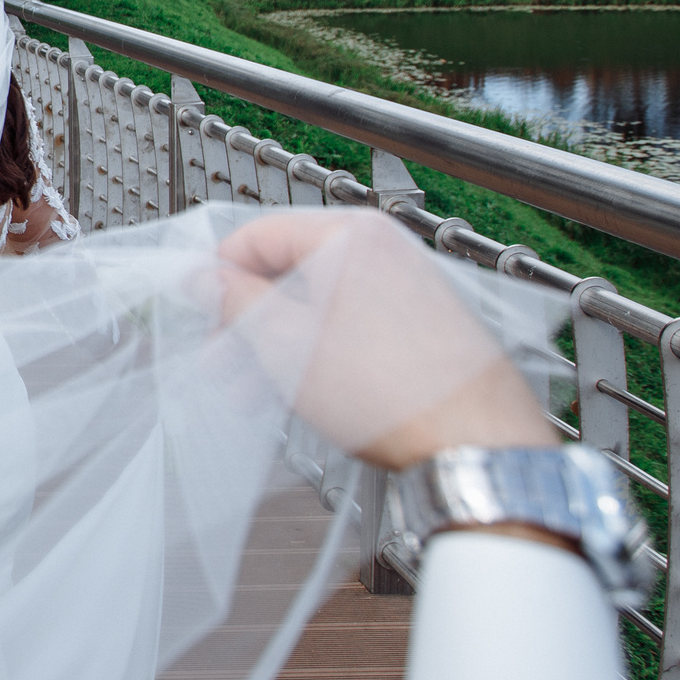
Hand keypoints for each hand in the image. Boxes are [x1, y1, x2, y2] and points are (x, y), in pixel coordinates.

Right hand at [217, 211, 554, 472]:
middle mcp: (387, 249)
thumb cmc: (391, 395)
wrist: (476, 445)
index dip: (219, 277)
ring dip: (282, 344)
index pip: (258, 235)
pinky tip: (310, 393)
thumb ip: (236, 302)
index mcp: (349, 236)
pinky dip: (325, 350)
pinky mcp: (430, 325)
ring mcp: (413, 286)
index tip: (202, 315)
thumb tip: (206, 278)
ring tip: (261, 393)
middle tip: (225, 365)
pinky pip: (358, 324)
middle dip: (249, 322)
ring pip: (323, 304)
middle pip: (291, 272)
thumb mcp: (284, 344)